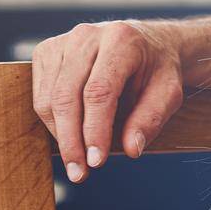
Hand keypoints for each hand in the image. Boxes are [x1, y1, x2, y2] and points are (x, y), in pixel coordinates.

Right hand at [31, 20, 184, 182]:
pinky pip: (40, 93)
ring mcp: (63, 42)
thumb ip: (151, 119)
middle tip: (80, 173)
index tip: (97, 162)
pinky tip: (69, 137)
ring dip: (59, 134)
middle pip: (67, 96)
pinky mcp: (47, 51)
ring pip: (48, 97)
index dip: (95, 130)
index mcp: (122, 41)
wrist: (150, 43)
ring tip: (76, 161)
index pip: (99, 92)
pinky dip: (52, 120)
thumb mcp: (170, 92)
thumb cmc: (159, 70)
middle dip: (72, 140)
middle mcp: (87, 36)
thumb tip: (131, 149)